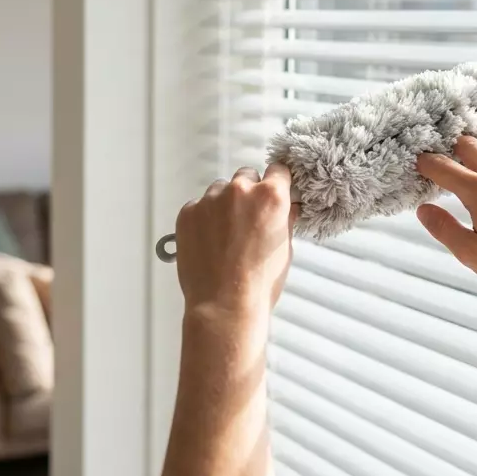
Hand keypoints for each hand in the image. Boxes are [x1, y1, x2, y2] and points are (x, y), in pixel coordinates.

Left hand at [176, 163, 298, 317]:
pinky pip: (198, 206)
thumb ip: (285, 221)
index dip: (277, 182)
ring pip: (220, 190)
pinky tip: (208, 242)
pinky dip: (203, 218)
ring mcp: (210, 200)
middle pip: (246, 176)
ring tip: (225, 236)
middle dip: (248, 193)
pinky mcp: (188, 212)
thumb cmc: (259, 283)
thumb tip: (288, 208)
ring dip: (223, 204)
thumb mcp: (284, 249)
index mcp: (270, 197)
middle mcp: (240, 190)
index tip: (273, 191)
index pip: (278, 170)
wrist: (224, 305)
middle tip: (247, 220)